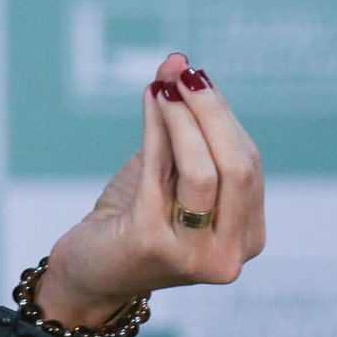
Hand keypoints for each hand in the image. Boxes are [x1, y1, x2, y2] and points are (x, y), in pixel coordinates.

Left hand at [32, 52, 265, 325]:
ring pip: (204, 172)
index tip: (193, 73)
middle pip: (238, 168)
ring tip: (163, 85)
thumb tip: (180, 65)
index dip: (222, 114)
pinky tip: (149, 101)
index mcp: (247, 235)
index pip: (248, 163)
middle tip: (182, 73)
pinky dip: (157, 132)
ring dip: (183, 120)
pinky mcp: (152, 243)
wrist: (88, 271)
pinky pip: (159, 175)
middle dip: (211, 112)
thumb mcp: (166, 173)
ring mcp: (195, 254)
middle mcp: (230, 252)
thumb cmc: (132, 218)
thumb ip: (181, 129)